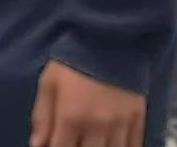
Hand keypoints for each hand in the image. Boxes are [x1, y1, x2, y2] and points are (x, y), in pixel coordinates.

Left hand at [30, 60, 144, 146]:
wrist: (109, 40)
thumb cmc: (72, 61)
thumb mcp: (48, 84)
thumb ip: (42, 117)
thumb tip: (37, 144)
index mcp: (72, 117)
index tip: (50, 146)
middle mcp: (98, 127)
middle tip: (71, 141)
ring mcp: (121, 125)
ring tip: (89, 142)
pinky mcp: (139, 120)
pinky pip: (133, 146)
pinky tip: (113, 145)